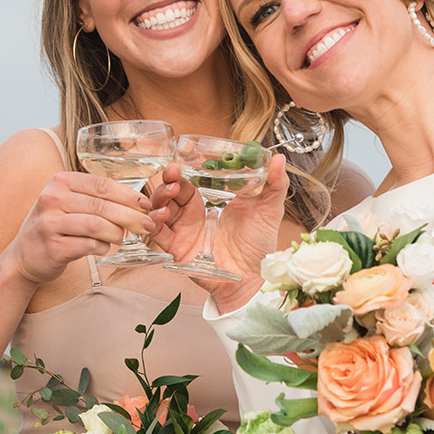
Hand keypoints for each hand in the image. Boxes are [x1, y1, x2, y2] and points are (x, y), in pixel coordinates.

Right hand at [5, 171, 156, 285]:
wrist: (24, 256)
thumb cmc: (55, 226)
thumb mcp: (68, 202)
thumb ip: (96, 198)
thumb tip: (137, 203)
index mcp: (60, 182)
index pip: (102, 185)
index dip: (128, 195)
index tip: (147, 205)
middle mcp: (52, 199)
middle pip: (102, 206)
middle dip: (131, 216)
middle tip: (148, 225)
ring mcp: (50, 224)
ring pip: (97, 226)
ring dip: (117, 233)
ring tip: (123, 237)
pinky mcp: (53, 247)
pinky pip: (89, 245)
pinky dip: (102, 247)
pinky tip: (104, 247)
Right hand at [160, 155, 290, 312]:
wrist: (253, 279)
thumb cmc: (258, 245)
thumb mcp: (269, 210)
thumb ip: (274, 185)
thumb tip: (279, 159)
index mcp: (210, 200)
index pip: (191, 178)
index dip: (185, 166)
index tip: (185, 154)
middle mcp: (193, 214)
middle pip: (171, 191)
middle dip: (169, 179)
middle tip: (174, 172)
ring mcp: (184, 230)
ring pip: (161, 208)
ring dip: (160, 197)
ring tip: (170, 192)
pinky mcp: (178, 249)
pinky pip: (158, 235)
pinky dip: (154, 224)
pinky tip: (160, 216)